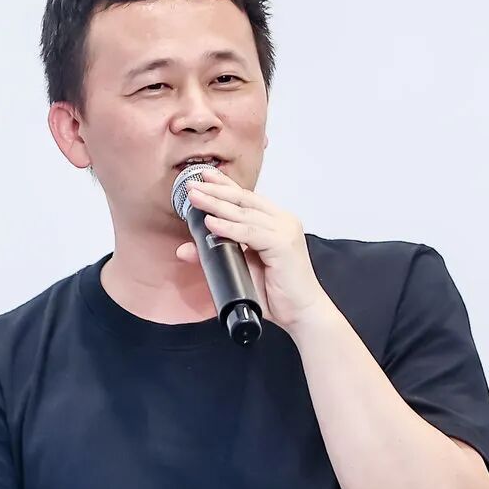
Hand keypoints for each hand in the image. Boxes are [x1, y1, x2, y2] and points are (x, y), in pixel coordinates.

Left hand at [178, 166, 327, 332]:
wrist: (302, 313)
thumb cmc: (279, 293)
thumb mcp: (240, 269)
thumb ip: (216, 255)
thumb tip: (185, 248)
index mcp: (276, 222)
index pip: (247, 198)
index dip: (225, 185)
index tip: (204, 176)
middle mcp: (282, 221)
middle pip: (244, 199)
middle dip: (216, 190)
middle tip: (192, 185)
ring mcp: (285, 230)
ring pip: (245, 213)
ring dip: (217, 204)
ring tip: (196, 198)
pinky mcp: (283, 244)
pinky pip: (250, 233)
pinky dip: (229, 228)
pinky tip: (211, 222)